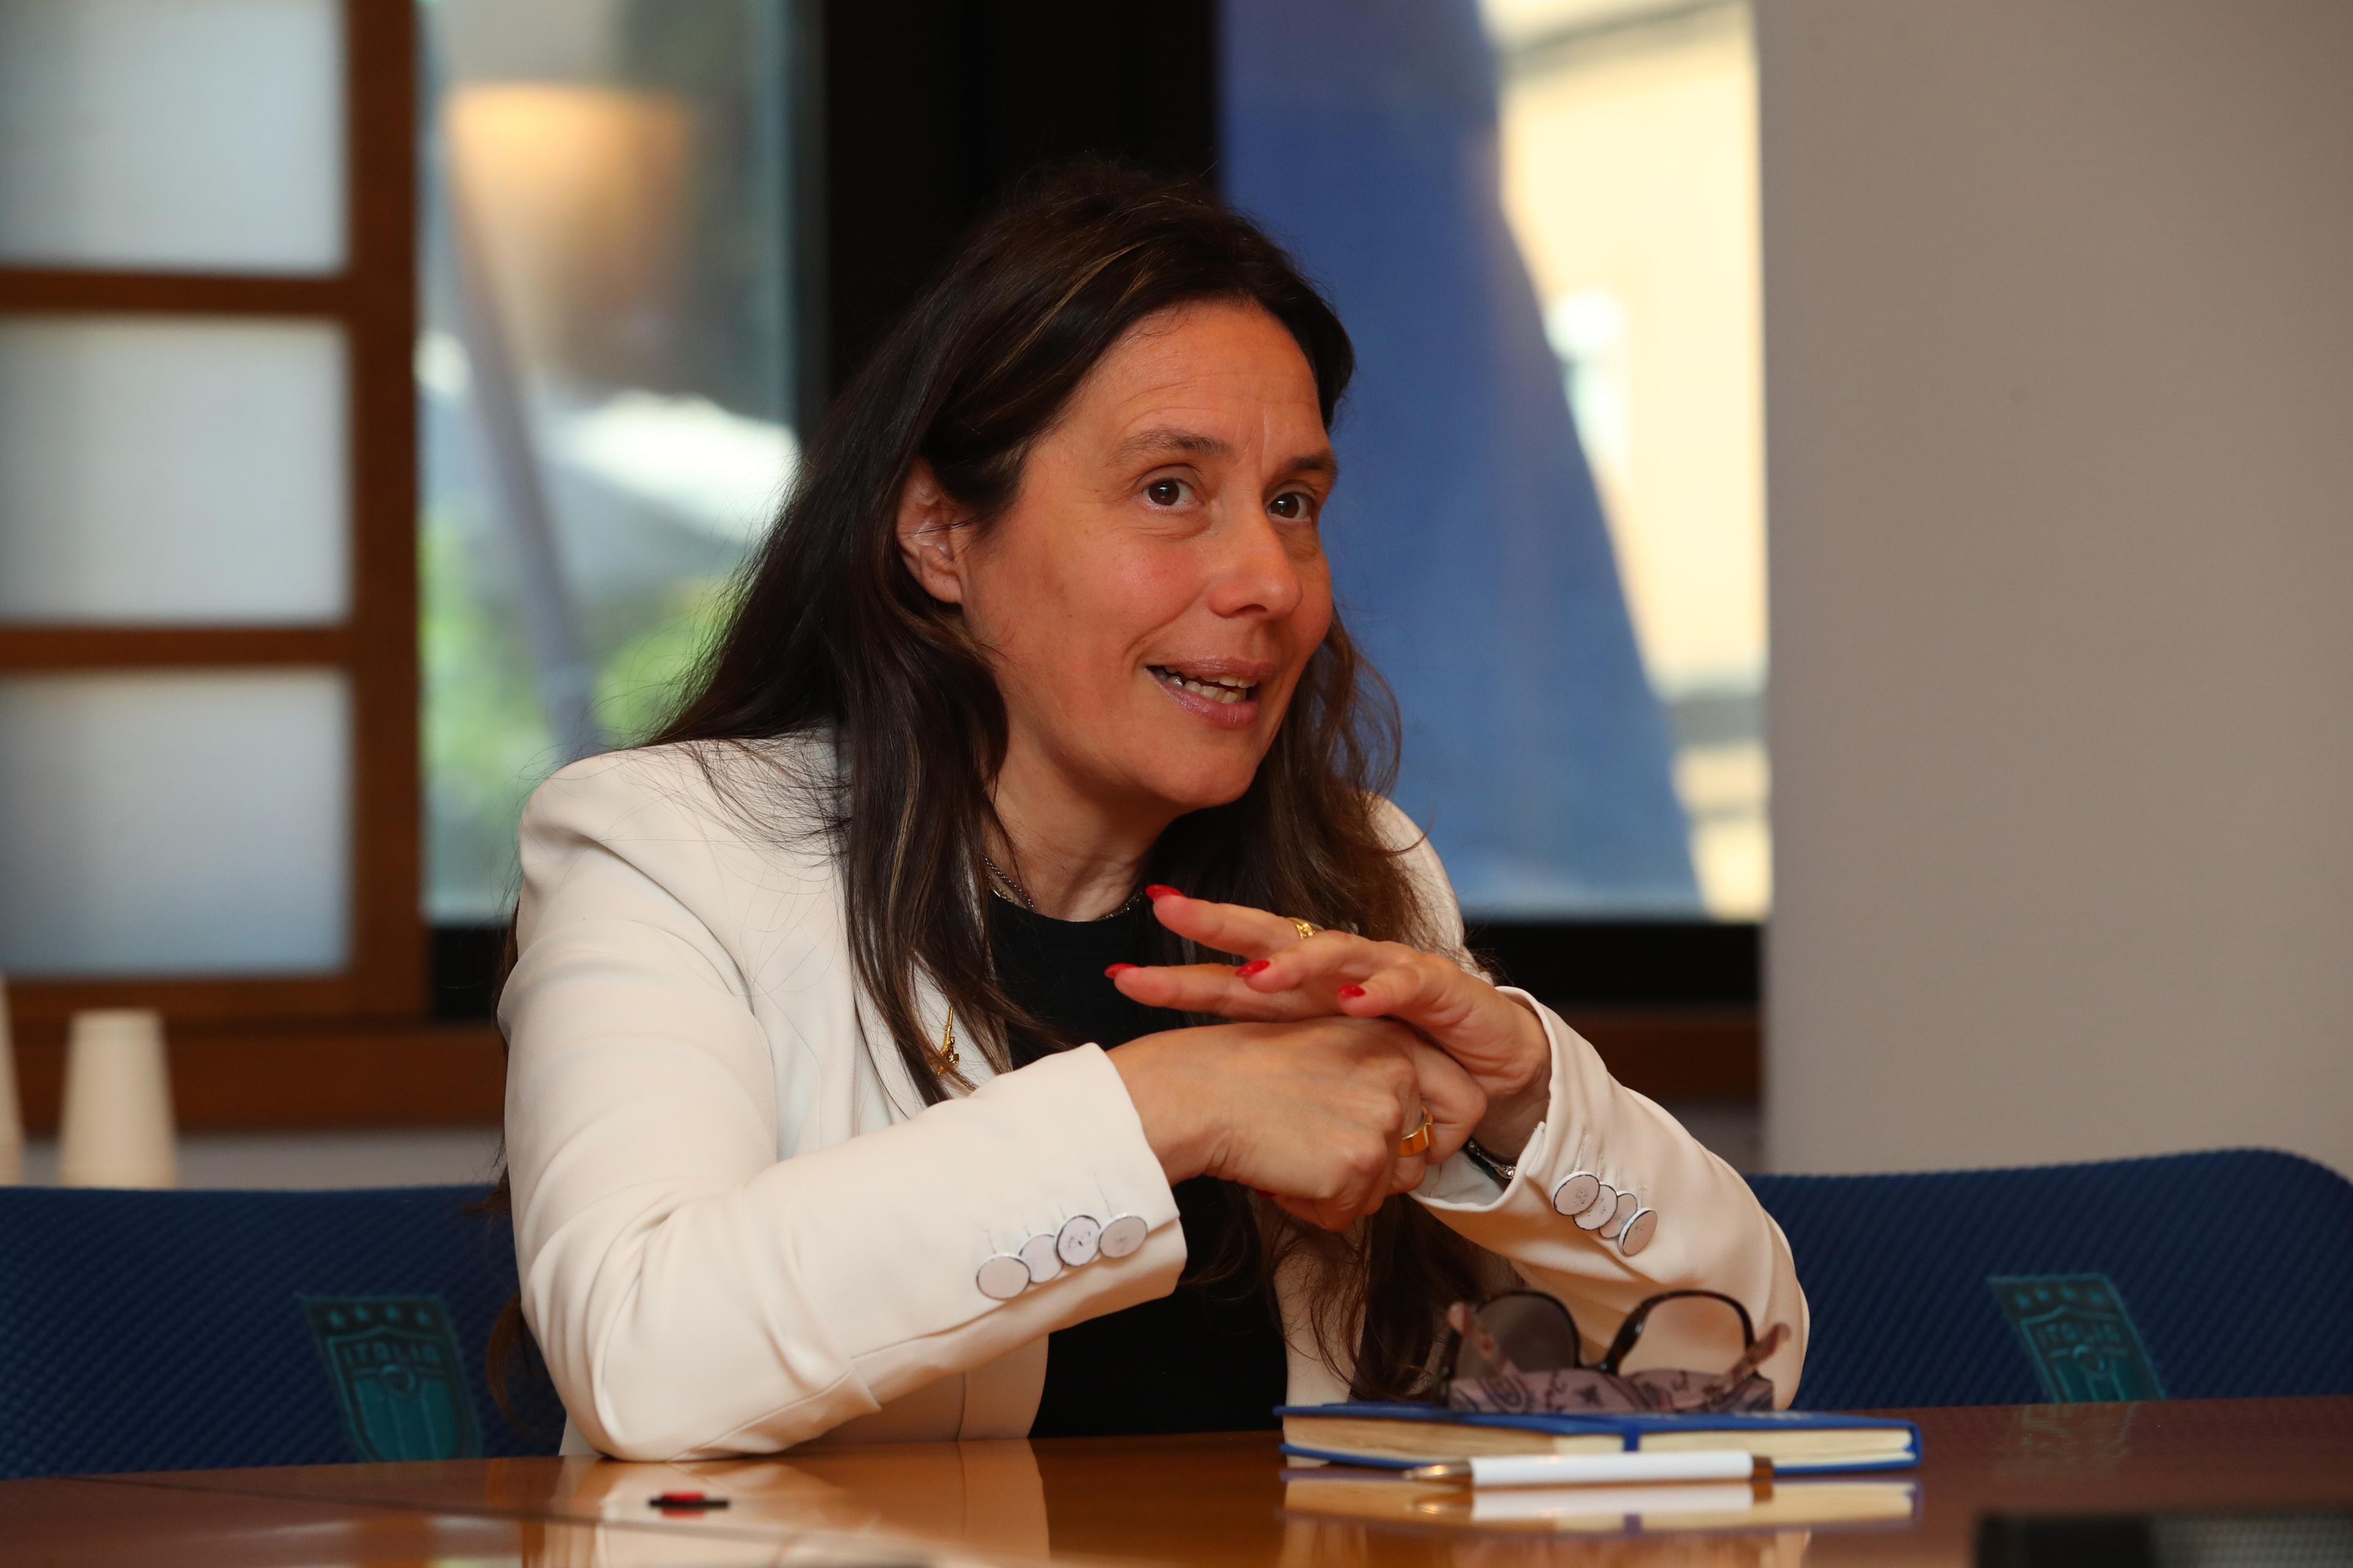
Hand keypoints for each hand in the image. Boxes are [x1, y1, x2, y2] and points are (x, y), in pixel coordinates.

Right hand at [1109, 1016, 1484, 1230]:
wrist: (1195, 1089)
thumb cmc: (1240, 1070)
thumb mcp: (1325, 1048)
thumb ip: (1374, 1078)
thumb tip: (1397, 1128)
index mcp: (1395, 1040)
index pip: (1464, 1101)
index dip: (1436, 1135)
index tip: (1399, 1146)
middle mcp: (1401, 1076)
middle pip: (1419, 1157)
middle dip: (1373, 1169)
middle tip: (1316, 1147)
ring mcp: (1382, 1121)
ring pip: (1384, 1191)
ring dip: (1339, 1189)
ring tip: (1291, 1153)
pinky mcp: (1358, 1164)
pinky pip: (1347, 1214)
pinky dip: (1311, 1206)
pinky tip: (1280, 1171)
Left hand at [1112, 889, 1554, 1158]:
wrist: (1483, 1054)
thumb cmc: (1392, 1060)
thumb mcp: (1322, 1076)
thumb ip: (1272, 1088)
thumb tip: (1204, 1125)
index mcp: (1302, 993)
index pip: (1232, 981)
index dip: (1181, 980)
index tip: (1122, 979)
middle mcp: (1335, 971)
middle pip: (1267, 940)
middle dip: (1218, 924)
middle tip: (1169, 908)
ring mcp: (1382, 969)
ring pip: (1331, 952)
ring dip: (1294, 961)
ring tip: (1258, 974)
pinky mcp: (1434, 983)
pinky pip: (1403, 980)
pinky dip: (1379, 988)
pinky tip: (1356, 998)